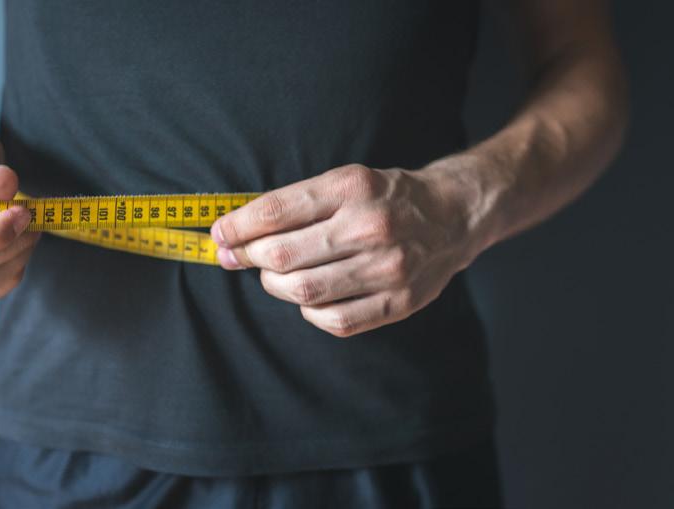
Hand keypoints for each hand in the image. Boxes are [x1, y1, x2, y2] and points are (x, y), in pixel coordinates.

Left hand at [210, 163, 487, 336]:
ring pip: (301, 291)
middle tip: (240, 256)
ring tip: (274, 275)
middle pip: (281, 255)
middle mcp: (370, 226)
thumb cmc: (386, 198)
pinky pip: (332, 320)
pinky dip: (308, 311)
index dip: (237, 226)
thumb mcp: (345, 182)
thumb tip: (232, 234)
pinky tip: (310, 295)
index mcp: (352, 187)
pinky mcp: (397, 302)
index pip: (275, 211)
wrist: (453, 216)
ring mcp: (387, 268)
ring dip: (273, 285)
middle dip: (249, 258)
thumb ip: (293, 205)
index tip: (220, 234)